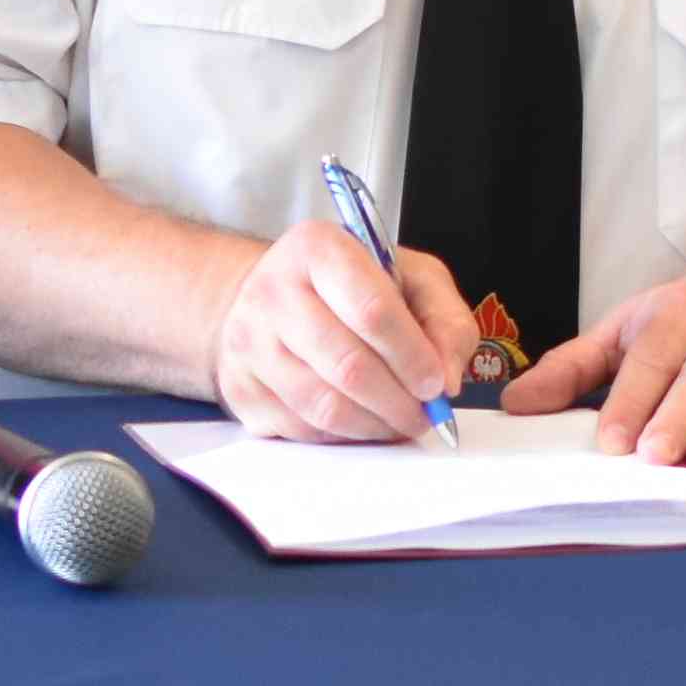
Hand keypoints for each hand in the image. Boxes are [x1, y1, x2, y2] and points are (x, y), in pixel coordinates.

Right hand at [210, 217, 471, 444]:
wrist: (272, 296)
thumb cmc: (352, 287)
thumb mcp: (412, 277)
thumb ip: (445, 320)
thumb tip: (446, 380)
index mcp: (318, 248)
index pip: (372, 311)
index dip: (413, 357)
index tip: (436, 383)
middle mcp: (272, 290)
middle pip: (348, 366)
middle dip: (399, 402)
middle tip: (424, 415)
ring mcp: (248, 342)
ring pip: (323, 406)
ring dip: (374, 426)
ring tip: (399, 422)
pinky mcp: (239, 386)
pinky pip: (300, 429)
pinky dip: (342, 436)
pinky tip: (362, 422)